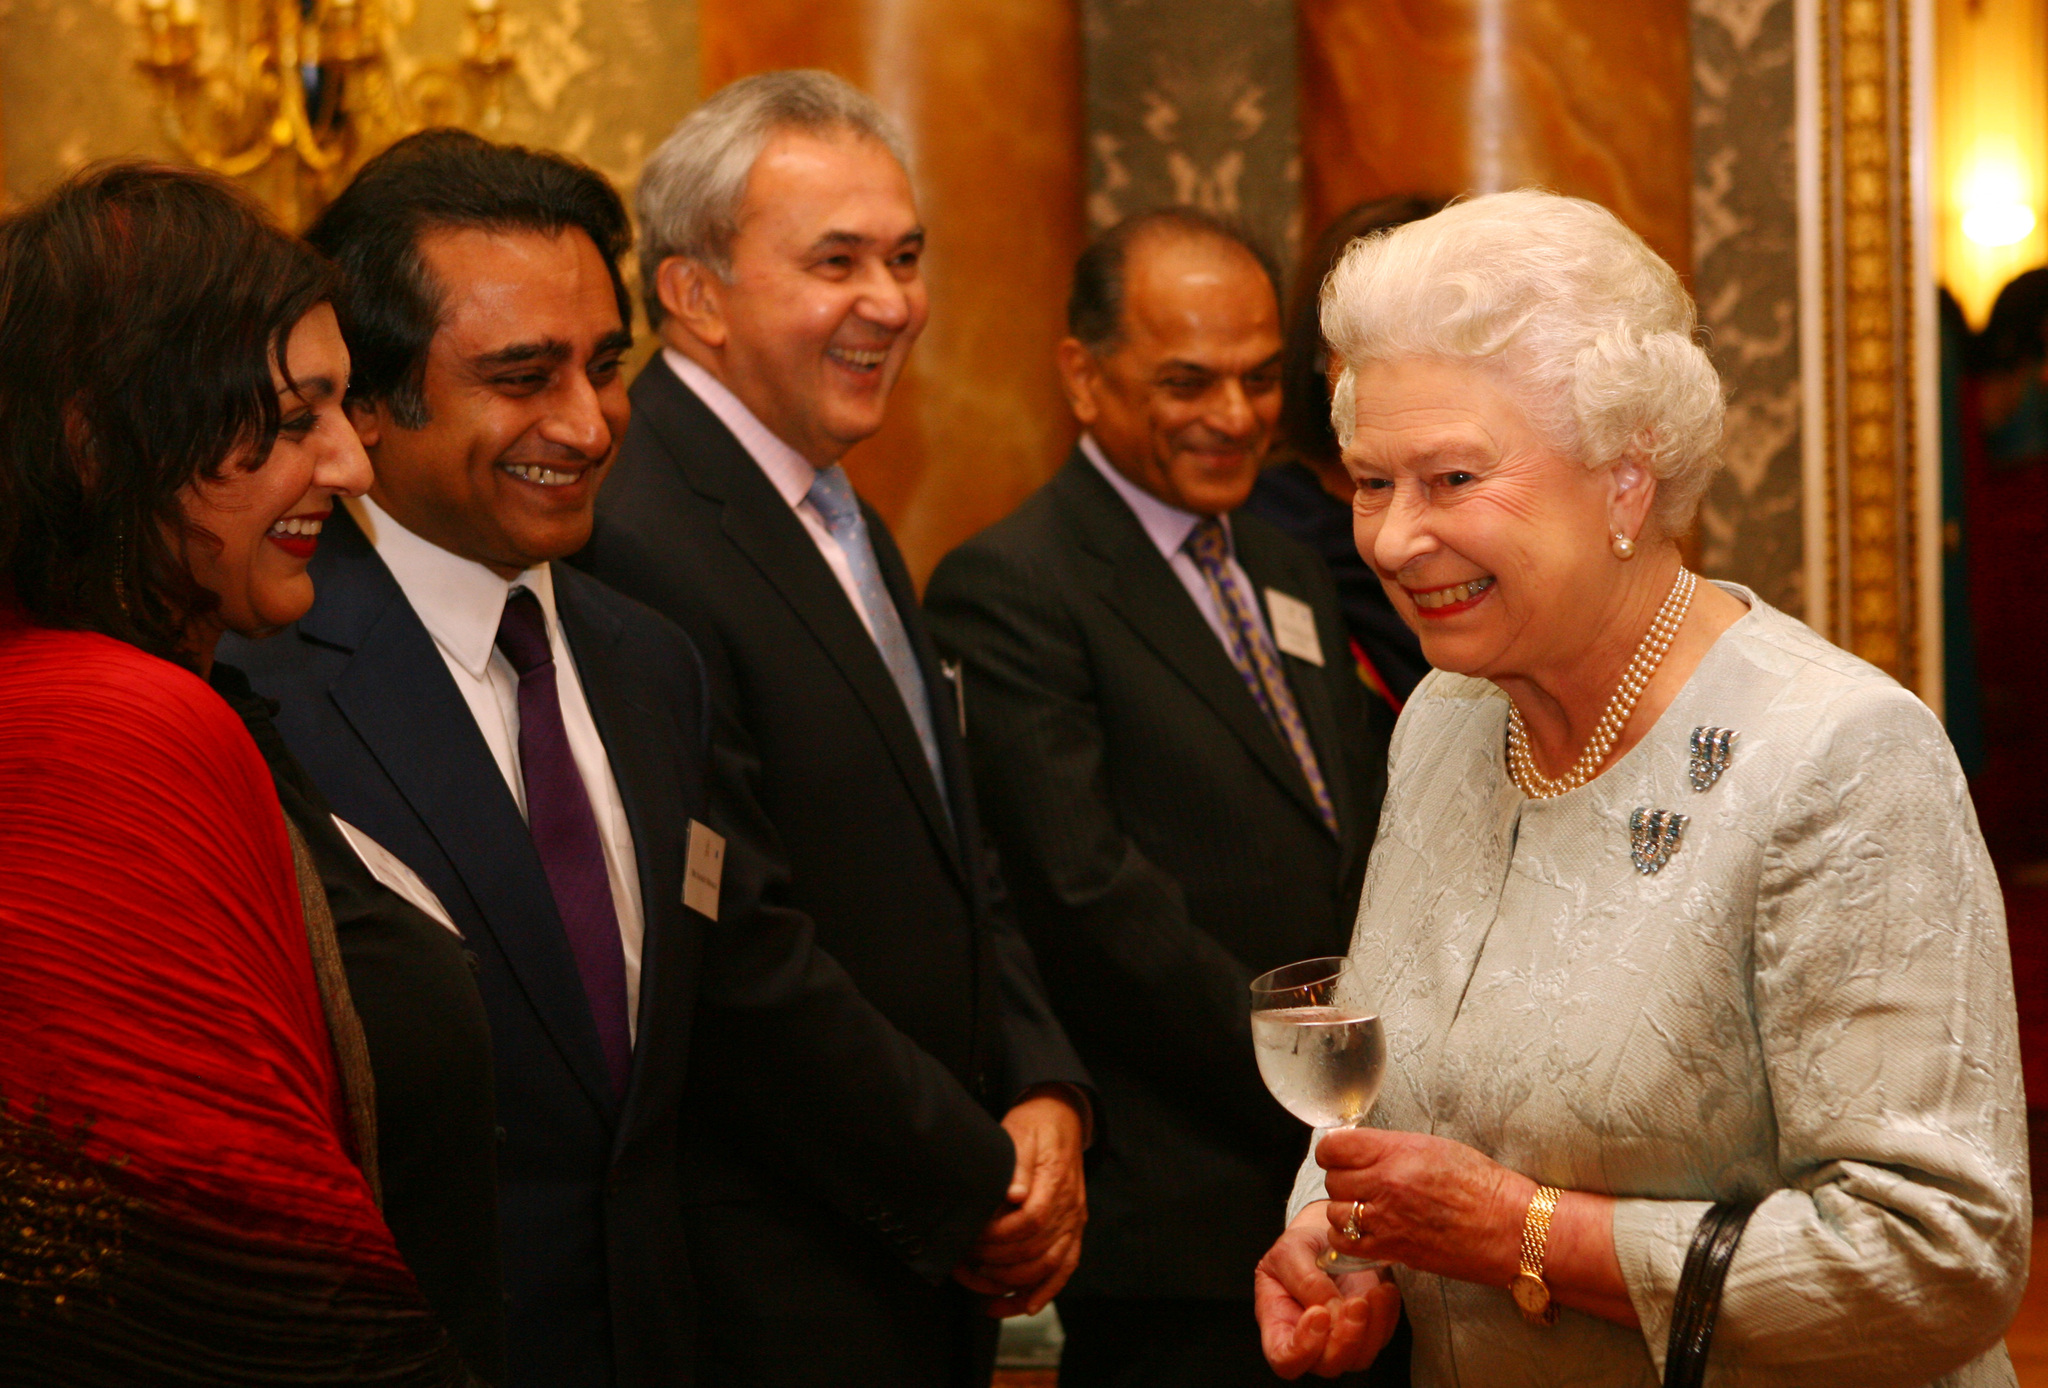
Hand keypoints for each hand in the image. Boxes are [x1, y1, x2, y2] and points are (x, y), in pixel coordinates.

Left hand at [952, 1088, 1086, 1315]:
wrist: (1062, 1119)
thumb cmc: (1035, 1126)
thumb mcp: (1019, 1134)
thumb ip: (1018, 1166)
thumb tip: (1013, 1194)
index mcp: (1055, 1181)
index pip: (1031, 1221)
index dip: (1000, 1237)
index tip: (974, 1240)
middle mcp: (1069, 1207)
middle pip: (1038, 1249)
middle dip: (999, 1263)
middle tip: (967, 1263)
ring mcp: (1074, 1221)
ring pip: (1050, 1266)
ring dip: (1015, 1283)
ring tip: (983, 1285)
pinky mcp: (1073, 1230)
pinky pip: (1064, 1268)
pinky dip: (1045, 1291)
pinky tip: (1023, 1307)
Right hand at [1256, 1202, 1401, 1378]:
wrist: (1326, 1234)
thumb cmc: (1298, 1246)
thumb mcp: (1289, 1252)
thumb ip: (1305, 1281)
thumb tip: (1331, 1309)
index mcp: (1279, 1324)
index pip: (1285, 1358)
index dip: (1302, 1348)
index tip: (1318, 1314)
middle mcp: (1310, 1341)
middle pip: (1327, 1365)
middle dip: (1345, 1340)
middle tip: (1355, 1304)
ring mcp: (1341, 1338)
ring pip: (1359, 1357)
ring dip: (1371, 1328)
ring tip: (1374, 1292)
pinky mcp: (1368, 1329)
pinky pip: (1382, 1336)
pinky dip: (1387, 1315)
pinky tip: (1383, 1289)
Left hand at [1315, 1127, 1526, 1287]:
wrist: (1510, 1229)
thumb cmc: (1483, 1186)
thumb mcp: (1436, 1147)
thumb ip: (1392, 1147)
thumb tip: (1362, 1150)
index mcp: (1397, 1152)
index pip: (1334, 1147)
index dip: (1333, 1150)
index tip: (1341, 1154)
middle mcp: (1386, 1184)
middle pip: (1332, 1179)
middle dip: (1343, 1178)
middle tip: (1360, 1181)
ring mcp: (1387, 1220)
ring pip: (1335, 1211)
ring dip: (1345, 1209)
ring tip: (1366, 1207)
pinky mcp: (1393, 1250)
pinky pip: (1346, 1242)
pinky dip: (1349, 1237)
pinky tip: (1366, 1231)